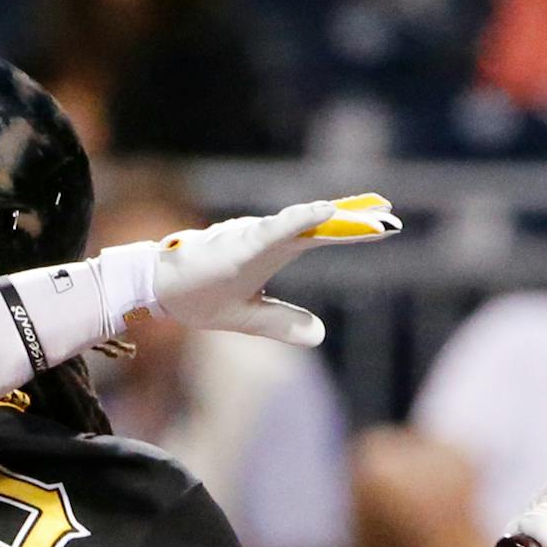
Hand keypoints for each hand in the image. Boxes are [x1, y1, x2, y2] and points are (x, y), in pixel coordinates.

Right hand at [99, 193, 400, 346]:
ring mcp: (253, 240)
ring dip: (336, 220)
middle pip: (319, 225)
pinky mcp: (239, 247)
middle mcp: (266, 239)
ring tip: (371, 216)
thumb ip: (282, 322)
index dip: (351, 227)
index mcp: (271, 251)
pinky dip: (300, 220)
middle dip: (355, 220)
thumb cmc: (197, 295)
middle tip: (390, 213)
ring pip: (302, 225)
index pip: (319, 234)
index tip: (386, 220)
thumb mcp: (249, 317)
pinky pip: (274, 231)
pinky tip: (323, 213)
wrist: (156, 290)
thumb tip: (319, 334)